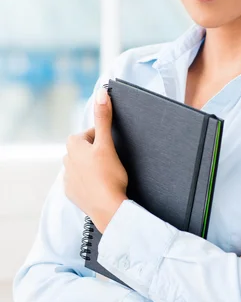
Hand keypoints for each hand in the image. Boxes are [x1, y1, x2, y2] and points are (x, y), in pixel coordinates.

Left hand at [63, 87, 128, 232]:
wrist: (109, 209)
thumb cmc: (109, 176)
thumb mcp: (107, 144)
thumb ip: (103, 118)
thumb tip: (101, 92)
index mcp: (73, 146)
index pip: (88, 133)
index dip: (102, 138)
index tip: (112, 146)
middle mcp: (66, 161)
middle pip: (84, 149)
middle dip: (96, 152)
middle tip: (112, 160)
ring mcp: (68, 179)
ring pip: (81, 166)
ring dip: (92, 167)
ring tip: (108, 174)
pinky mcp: (72, 194)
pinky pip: (80, 182)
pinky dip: (89, 182)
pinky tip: (101, 186)